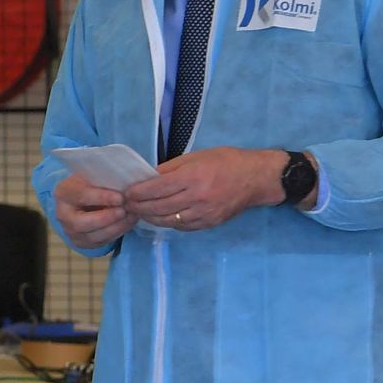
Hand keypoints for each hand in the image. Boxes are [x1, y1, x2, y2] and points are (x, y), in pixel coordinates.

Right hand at [53, 172, 137, 249]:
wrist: (84, 198)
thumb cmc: (92, 183)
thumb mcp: (94, 176)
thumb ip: (104, 180)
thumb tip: (125, 187)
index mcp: (63, 192)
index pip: (81, 196)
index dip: (102, 198)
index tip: (121, 198)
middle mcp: (62, 214)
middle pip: (81, 223)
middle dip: (106, 218)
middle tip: (125, 211)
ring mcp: (70, 231)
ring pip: (92, 236)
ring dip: (115, 227)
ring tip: (131, 217)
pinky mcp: (81, 242)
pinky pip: (100, 242)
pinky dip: (116, 233)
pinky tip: (127, 223)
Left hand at [124, 147, 286, 230]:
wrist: (255, 178)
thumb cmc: (225, 161)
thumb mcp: (195, 156)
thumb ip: (170, 168)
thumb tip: (148, 177)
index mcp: (192, 177)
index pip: (156, 189)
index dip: (138, 193)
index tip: (126, 193)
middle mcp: (197, 198)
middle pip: (159, 207)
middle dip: (139, 207)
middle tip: (126, 205)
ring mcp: (203, 214)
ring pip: (168, 220)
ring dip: (150, 217)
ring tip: (138, 212)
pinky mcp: (209, 224)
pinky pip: (182, 226)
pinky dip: (168, 222)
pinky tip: (159, 217)